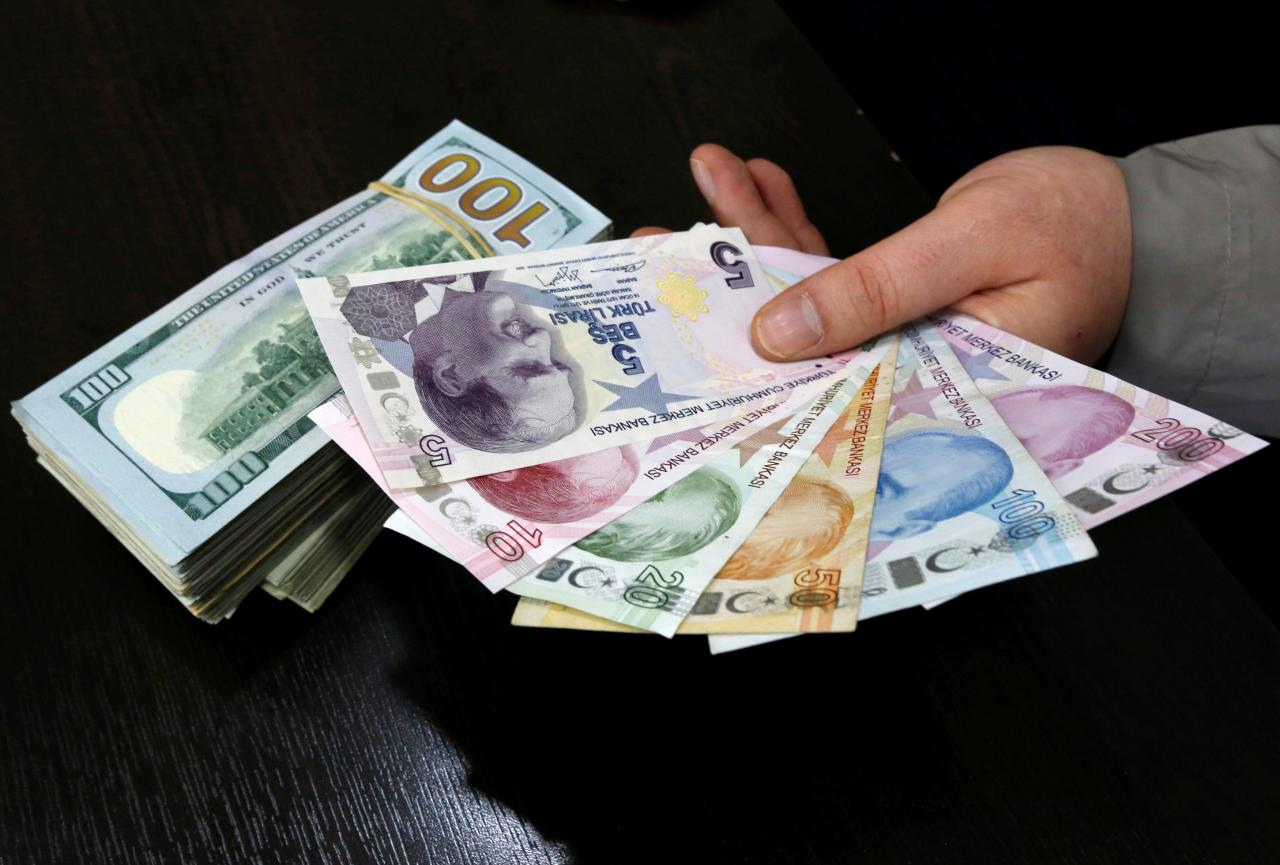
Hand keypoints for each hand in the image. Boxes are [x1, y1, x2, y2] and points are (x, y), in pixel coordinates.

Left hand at [635, 143, 1131, 363]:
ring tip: (704, 186)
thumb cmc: (1081, 231)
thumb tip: (777, 331)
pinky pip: (830, 270)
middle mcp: (897, 377)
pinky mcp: (896, 303)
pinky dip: (793, 228)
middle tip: (656, 253)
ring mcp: (894, 339)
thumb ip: (875, 290)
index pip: (811, 392)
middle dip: (724, 291)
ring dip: (751, 238)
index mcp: (920, 397)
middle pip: (790, 343)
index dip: (737, 361)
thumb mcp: (973, 247)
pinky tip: (757, 185)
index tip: (676, 325)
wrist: (1136, 220)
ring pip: (802, 297)